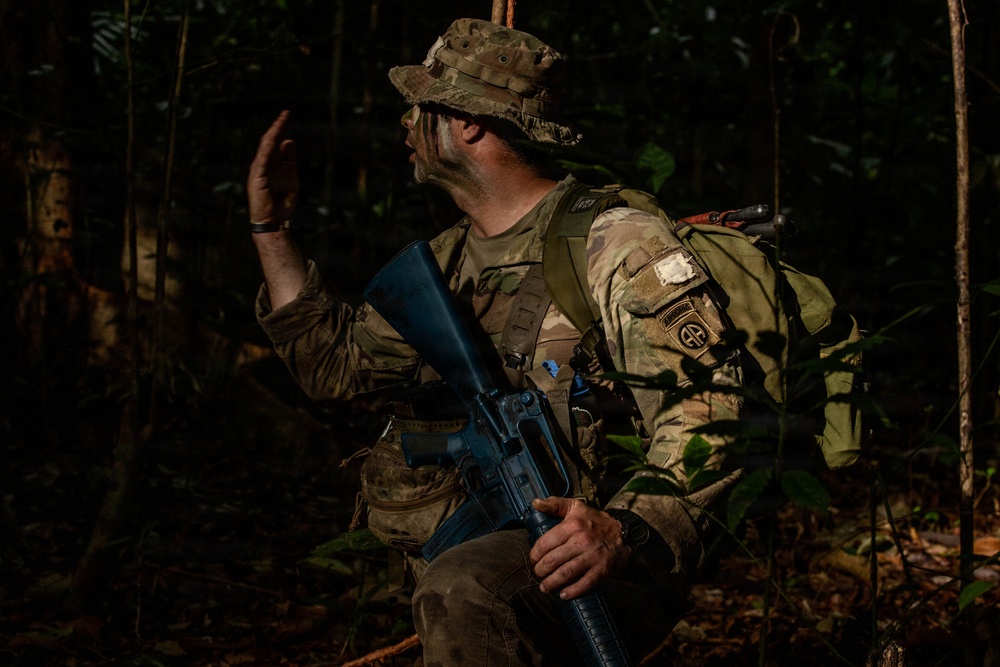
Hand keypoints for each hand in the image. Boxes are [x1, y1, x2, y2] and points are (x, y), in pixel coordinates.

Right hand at [248, 110, 298, 224]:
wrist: (274, 221)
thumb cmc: (281, 203)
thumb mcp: (290, 178)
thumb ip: (289, 161)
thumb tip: (288, 140)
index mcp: (270, 164)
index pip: (274, 142)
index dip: (280, 128)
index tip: (287, 115)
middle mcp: (262, 164)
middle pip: (269, 141)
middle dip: (277, 126)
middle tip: (286, 113)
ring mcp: (258, 170)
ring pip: (264, 147)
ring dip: (273, 133)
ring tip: (280, 121)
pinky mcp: (257, 178)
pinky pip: (262, 160)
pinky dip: (268, 148)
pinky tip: (274, 138)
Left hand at [529, 497, 630, 599]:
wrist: (624, 533)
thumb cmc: (595, 521)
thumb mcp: (575, 507)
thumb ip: (554, 504)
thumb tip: (535, 503)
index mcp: (572, 525)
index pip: (545, 543)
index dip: (535, 554)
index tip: (534, 559)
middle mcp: (581, 541)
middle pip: (552, 560)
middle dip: (540, 570)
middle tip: (538, 574)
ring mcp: (592, 556)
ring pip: (565, 573)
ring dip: (551, 583)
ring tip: (544, 587)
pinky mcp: (602, 570)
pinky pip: (584, 584)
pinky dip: (572, 592)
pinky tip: (563, 594)